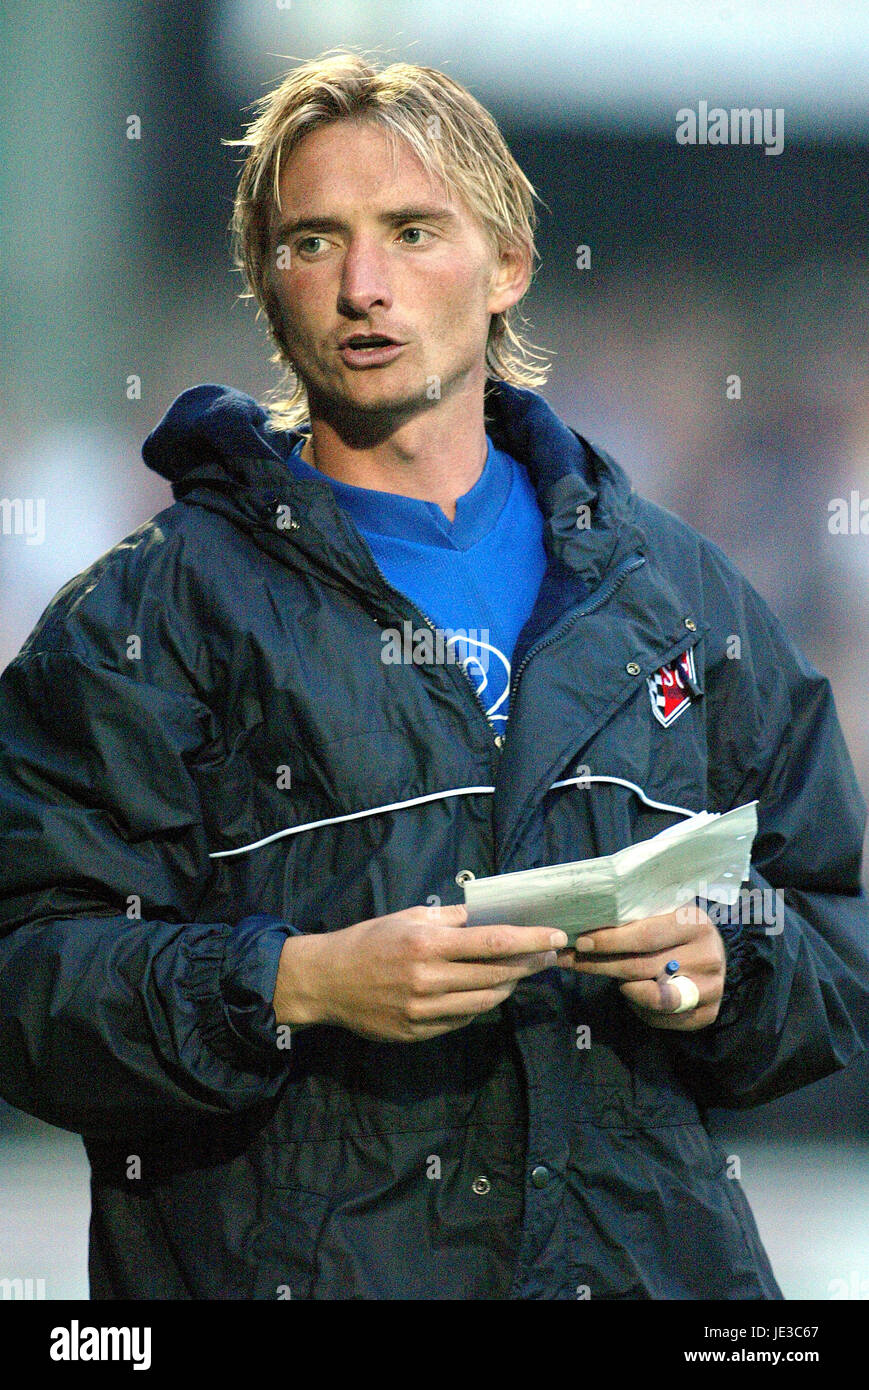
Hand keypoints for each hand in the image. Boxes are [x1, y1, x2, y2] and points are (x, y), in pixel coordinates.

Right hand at [273, 903, 567, 1041]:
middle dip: (528, 964)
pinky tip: (485, 992)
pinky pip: (461, 1020)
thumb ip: (448, 918)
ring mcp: (423, 1009)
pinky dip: (479, 1005)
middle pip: (496, 975)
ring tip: (520, 972)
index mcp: (427, 943)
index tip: (556, 937)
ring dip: (509, 987)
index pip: (493, 942)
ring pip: (484, 1002)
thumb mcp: (406, 917)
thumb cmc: (368, 941)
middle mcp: (428, 978)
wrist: (326, 981)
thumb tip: (485, 916)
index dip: (530, 941)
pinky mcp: (417, 1032)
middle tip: (547, 955)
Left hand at [555, 902, 725, 1030]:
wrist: (718, 958)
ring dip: (620, 987)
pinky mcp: (706, 1015)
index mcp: (695, 924)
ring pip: (648, 996)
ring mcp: (709, 990)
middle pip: (641, 967)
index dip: (610, 941)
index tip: (582, 942)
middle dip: (600, 964)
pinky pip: (658, 1018)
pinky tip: (629, 991)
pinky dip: (636, 1006)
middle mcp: (707, 957)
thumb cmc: (679, 931)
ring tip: (606, 974)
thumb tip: (588, 921)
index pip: (646, 936)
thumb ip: (638, 917)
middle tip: (571, 960)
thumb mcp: (667, 914)